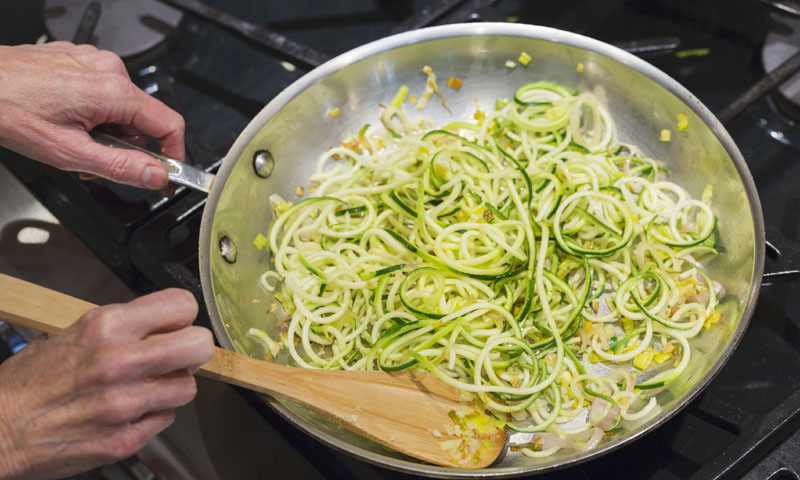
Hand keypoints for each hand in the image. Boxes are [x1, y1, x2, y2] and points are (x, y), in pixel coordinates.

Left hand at [0, 42, 183, 188]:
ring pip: (122, 106)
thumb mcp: (68, 153)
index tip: (166, 175)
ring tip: (74, 140)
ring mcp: (93, 60)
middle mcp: (109, 69)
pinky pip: (103, 91)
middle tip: (96, 164)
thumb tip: (156, 176)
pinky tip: (66, 120)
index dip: (173, 155)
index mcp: (113, 91)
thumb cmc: (9, 110)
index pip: (170, 125)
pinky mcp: (78, 58)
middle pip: (144, 118)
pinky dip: (93, 112)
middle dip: (128, 147)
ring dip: (108, 131)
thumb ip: (120, 166)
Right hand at [0, 289, 212, 478]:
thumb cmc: (28, 384)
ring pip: (188, 386)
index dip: (182, 316)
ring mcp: (125, 404)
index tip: (176, 324)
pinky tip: (130, 410)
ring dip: (172, 385)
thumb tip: (160, 323)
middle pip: (199, 345)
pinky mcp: (126, 439)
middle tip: (178, 354)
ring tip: (147, 386)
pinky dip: (153, 414)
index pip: (182, 305)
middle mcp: (119, 362)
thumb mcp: (71, 334)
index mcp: (105, 328)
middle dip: (192, 348)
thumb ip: (121, 327)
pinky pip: (166, 418)